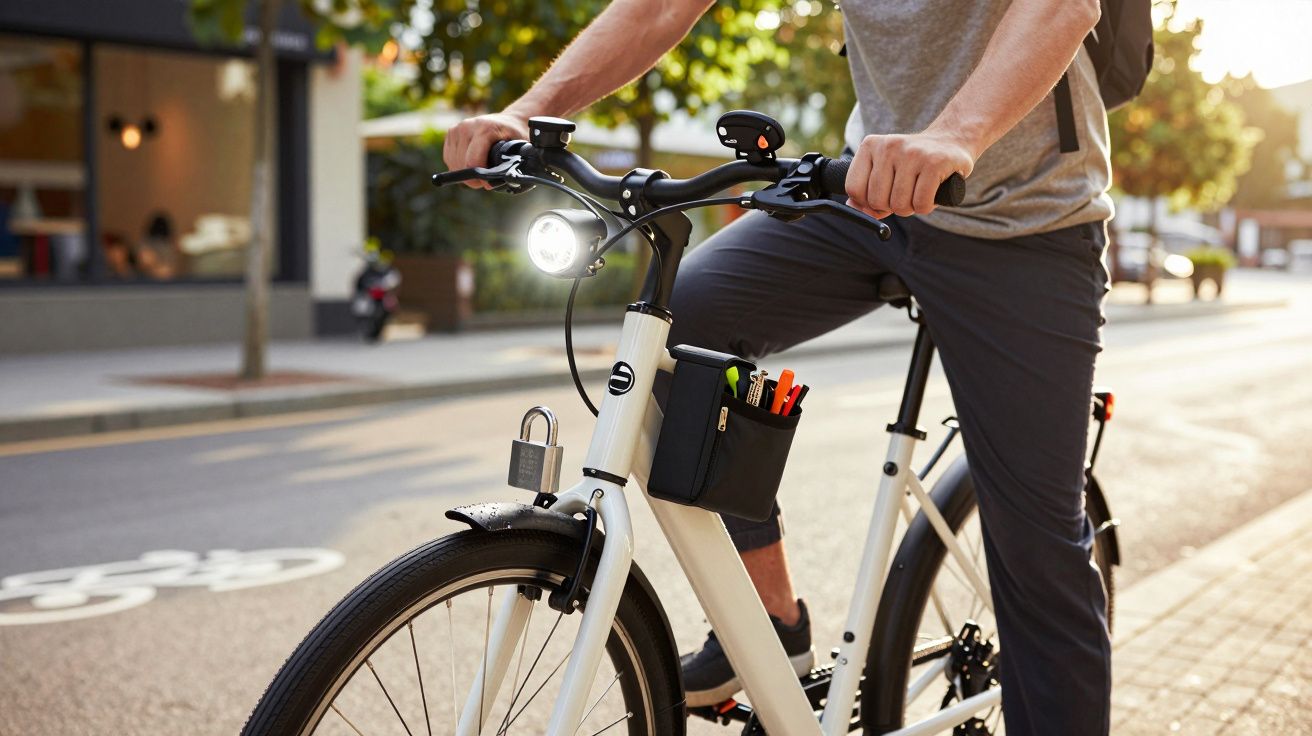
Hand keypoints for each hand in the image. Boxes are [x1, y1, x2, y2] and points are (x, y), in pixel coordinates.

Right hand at [442, 112, 531, 188]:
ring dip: (465, 172)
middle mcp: (468, 126)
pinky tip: (471, 163)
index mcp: (485, 129)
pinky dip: (458, 166)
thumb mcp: (520, 150)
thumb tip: (502, 181)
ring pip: (453, 164)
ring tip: (480, 169)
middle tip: (486, 179)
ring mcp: (457, 129)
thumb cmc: (516, 137)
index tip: (488, 184)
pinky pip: (449, 159)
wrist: (510, 121)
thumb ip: (512, 164)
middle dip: (473, 177)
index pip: (472, 161)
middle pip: (461, 165)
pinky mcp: (451, 133)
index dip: (480, 177)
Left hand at [845, 131, 974, 218]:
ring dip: (911, 208)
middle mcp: (889, 146)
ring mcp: (913, 153)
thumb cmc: (913, 165)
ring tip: (919, 191)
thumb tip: (852, 208)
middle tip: (905, 193)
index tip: (883, 196)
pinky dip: (926, 207)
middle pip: (876, 200)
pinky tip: (932, 192)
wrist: (951, 142)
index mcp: (870, 146)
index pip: (854, 189)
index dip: (868, 203)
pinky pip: (921, 203)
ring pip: (899, 204)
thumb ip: (867, 193)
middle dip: (892, 207)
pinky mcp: (935, 162)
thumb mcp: (885, 173)